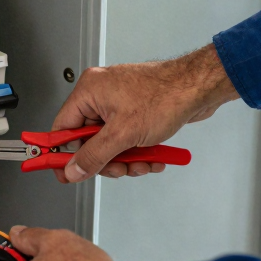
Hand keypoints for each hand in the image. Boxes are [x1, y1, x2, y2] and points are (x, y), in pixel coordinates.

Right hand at [53, 45, 237, 181]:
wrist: (199, 88)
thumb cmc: (166, 96)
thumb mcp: (123, 134)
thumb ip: (94, 155)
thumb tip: (74, 170)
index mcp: (89, 91)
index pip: (62, 128)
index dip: (62, 154)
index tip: (62, 172)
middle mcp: (100, 95)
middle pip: (88, 141)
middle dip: (106, 160)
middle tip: (119, 168)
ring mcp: (118, 103)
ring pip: (110, 144)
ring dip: (125, 160)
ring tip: (143, 162)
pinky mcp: (134, 111)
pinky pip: (126, 138)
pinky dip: (137, 152)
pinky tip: (153, 156)